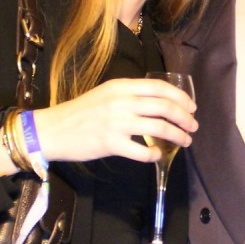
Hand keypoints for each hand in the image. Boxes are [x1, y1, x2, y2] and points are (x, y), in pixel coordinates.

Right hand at [32, 77, 197, 164]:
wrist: (51, 130)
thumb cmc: (79, 113)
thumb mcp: (105, 95)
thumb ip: (129, 96)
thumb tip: (157, 105)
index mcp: (121, 86)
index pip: (159, 87)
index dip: (180, 97)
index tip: (191, 107)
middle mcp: (121, 102)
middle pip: (164, 106)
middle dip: (184, 117)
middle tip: (193, 126)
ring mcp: (116, 123)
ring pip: (158, 128)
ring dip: (177, 135)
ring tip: (185, 141)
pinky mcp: (110, 144)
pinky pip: (142, 151)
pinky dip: (155, 155)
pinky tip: (158, 157)